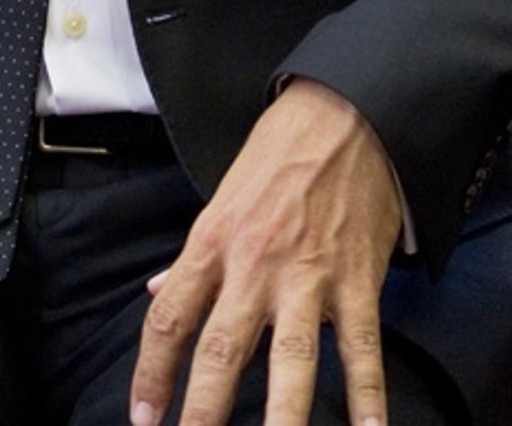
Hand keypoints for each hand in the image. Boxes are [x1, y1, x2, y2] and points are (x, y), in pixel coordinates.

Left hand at [129, 79, 400, 425]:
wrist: (345, 115)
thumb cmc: (279, 155)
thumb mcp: (222, 196)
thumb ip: (193, 257)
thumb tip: (159, 295)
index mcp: (214, 242)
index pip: (170, 318)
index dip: (152, 374)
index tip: (144, 419)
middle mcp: (255, 265)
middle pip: (220, 351)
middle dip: (203, 414)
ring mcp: (308, 277)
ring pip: (290, 364)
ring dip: (281, 420)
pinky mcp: (357, 281)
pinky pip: (362, 350)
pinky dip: (368, 397)